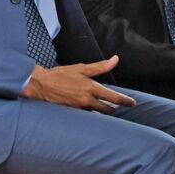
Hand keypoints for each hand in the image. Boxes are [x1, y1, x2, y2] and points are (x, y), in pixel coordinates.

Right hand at [22, 55, 137, 112]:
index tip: (132, 103)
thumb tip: (116, 59)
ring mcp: (80, 108)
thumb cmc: (61, 74)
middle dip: (114, 108)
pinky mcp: (74, 112)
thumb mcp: (82, 68)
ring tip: (107, 107)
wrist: (42, 85)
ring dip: (103, 111)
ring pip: (98, 113)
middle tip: (118, 106)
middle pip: (107, 109)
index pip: (113, 97)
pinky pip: (88, 114)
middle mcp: (87, 100)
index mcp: (91, 88)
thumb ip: (100, 66)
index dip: (125, 101)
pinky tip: (91, 109)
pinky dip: (92, 112)